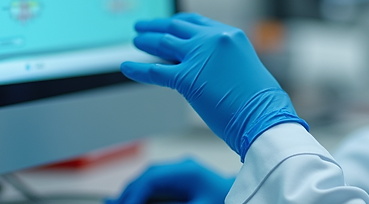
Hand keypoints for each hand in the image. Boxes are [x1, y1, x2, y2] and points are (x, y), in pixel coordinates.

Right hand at [106, 158, 232, 203]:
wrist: (248, 193)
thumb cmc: (225, 199)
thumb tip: (146, 202)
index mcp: (187, 170)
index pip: (151, 178)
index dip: (135, 193)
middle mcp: (183, 167)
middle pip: (147, 176)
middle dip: (129, 192)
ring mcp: (183, 171)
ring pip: (151, 178)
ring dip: (135, 191)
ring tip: (120, 202)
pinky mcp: (184, 179)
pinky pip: (159, 183)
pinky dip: (145, 192)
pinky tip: (135, 199)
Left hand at [121, 13, 306, 157]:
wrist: (263, 116)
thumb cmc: (259, 100)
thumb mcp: (243, 65)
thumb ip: (223, 59)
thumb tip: (205, 65)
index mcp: (229, 34)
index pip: (196, 22)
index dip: (177, 22)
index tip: (167, 22)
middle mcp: (213, 39)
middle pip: (176, 27)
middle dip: (157, 26)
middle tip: (142, 26)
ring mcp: (199, 56)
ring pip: (164, 43)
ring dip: (146, 41)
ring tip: (135, 40)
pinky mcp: (187, 77)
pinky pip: (155, 71)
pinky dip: (138, 69)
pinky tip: (126, 67)